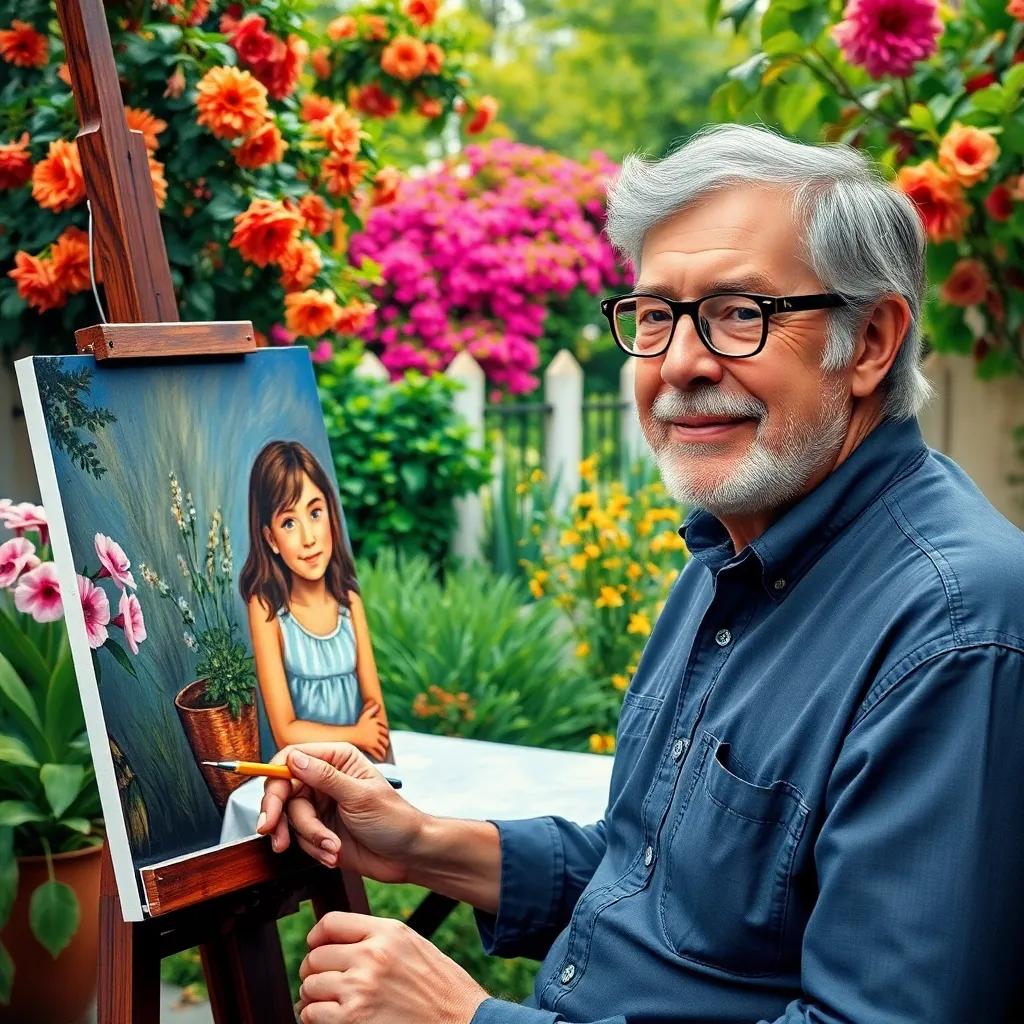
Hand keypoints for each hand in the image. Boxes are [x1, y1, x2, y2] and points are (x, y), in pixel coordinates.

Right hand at [257, 742, 422, 882]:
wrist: (408, 855)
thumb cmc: (394, 818)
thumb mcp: (360, 796)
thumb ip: (325, 777)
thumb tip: (294, 760)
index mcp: (337, 759)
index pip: (292, 758)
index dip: (276, 777)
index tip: (271, 802)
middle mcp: (324, 779)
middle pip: (283, 790)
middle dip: (279, 815)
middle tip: (274, 835)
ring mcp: (320, 806)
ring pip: (290, 818)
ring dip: (309, 837)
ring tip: (331, 848)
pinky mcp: (318, 830)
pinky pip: (299, 839)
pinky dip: (314, 849)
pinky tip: (333, 854)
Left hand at [295, 913, 487, 1023]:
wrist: (461, 1021)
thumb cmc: (440, 987)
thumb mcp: (412, 945)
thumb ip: (377, 938)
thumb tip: (337, 942)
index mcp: (388, 932)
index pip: (331, 922)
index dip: (317, 937)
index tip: (316, 947)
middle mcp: (372, 955)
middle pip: (316, 956)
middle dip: (314, 970)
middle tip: (324, 981)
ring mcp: (360, 987)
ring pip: (310, 985)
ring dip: (314, 997)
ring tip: (327, 1002)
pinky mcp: (352, 1018)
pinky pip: (311, 1013)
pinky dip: (314, 1017)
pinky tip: (331, 1017)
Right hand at [353, 701, 388, 760]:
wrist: (348, 735)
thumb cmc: (357, 725)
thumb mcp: (364, 715)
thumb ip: (372, 709)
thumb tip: (378, 704)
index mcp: (377, 723)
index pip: (385, 730)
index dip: (386, 734)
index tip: (386, 738)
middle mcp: (377, 731)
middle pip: (385, 739)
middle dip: (386, 743)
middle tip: (386, 747)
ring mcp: (374, 739)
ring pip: (383, 746)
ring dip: (384, 751)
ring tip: (384, 754)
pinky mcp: (371, 746)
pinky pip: (378, 752)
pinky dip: (380, 756)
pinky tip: (381, 758)